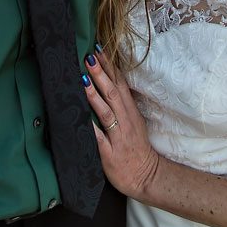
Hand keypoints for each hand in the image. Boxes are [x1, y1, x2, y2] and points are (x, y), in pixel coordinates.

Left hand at [83, 46, 160, 200]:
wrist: (146, 177)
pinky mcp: (110, 153)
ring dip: (94, 94)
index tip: (100, 49)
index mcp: (130, 112)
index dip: (110, 67)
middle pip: (113, 93)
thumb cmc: (136, 149)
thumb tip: (107, 84)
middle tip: (89, 56)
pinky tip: (79, 116)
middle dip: (101, 74)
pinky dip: (89, 126)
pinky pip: (98, 138)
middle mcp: (125, 121)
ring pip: (106, 112)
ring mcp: (118, 137)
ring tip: (83, 78)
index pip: (120, 84)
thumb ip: (121, 106)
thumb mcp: (133, 123)